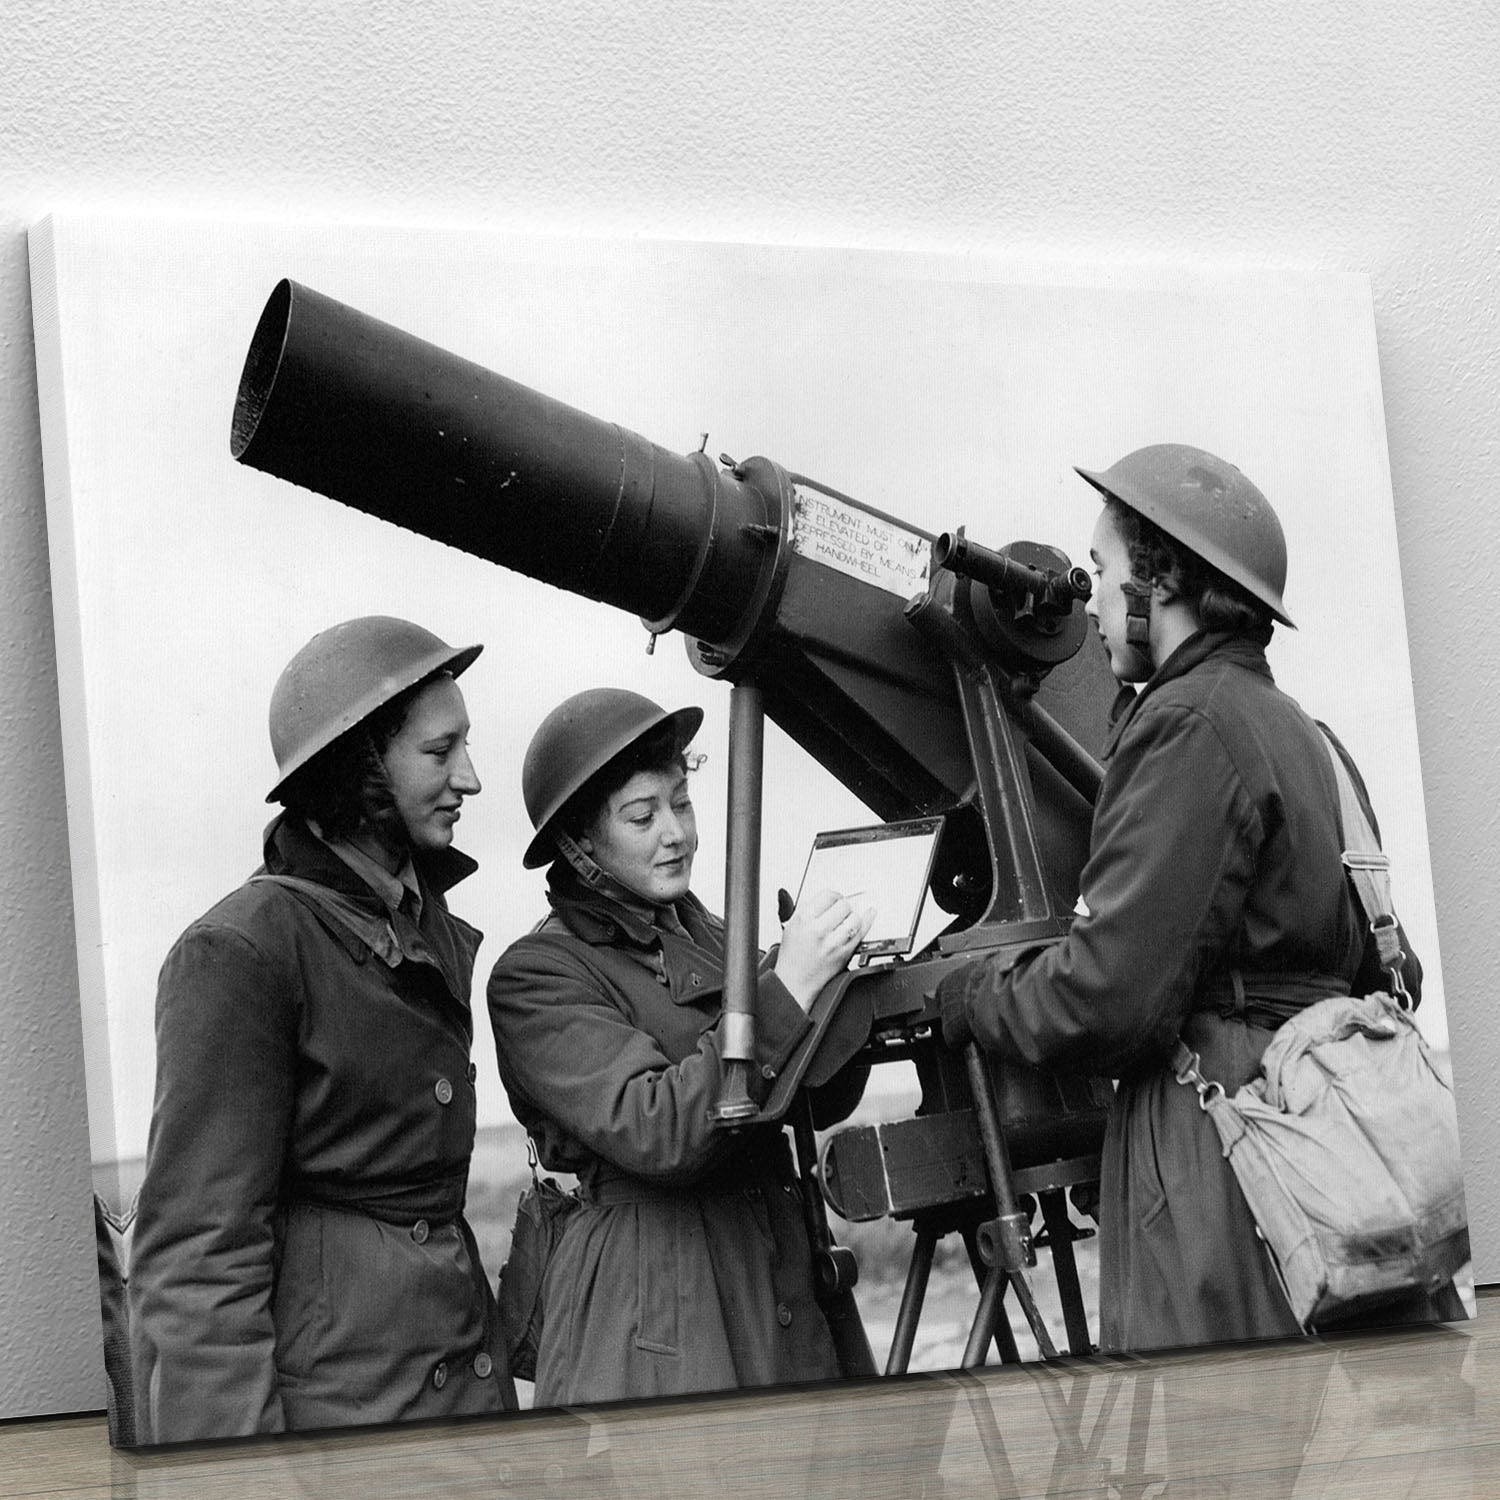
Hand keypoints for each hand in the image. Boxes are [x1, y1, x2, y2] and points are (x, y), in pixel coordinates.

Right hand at [773, 888, 875, 1012]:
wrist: (795, 982)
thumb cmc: (792, 956)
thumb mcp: (791, 926)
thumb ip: (806, 908)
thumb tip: (824, 897)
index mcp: (804, 919)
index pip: (828, 895)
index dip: (833, 896)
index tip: (834, 899)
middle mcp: (818, 930)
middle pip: (843, 905)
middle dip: (843, 906)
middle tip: (840, 911)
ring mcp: (833, 942)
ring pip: (854, 918)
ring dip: (852, 916)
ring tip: (846, 920)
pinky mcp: (844, 954)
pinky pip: (861, 933)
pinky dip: (866, 921)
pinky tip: (869, 915)